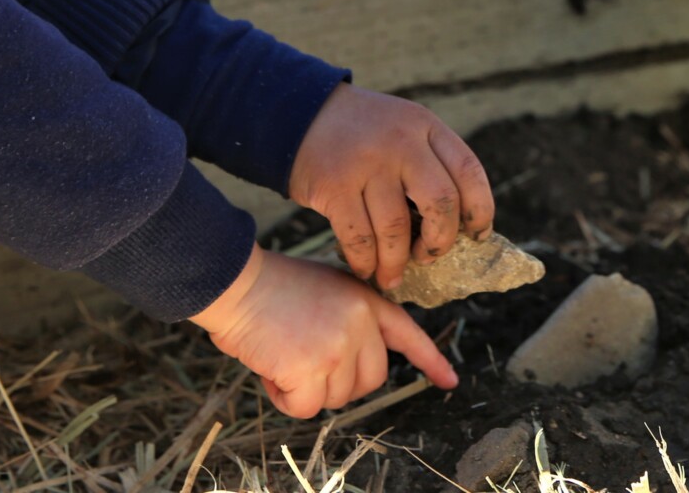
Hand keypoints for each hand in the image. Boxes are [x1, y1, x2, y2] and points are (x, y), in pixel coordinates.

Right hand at [190, 247, 458, 417]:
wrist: (238, 281)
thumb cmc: (271, 286)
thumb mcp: (327, 288)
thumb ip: (350, 317)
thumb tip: (354, 363)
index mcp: (366, 300)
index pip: (407, 334)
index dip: (429, 360)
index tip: (449, 381)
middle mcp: (360, 323)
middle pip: (371, 380)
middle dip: (340, 382)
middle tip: (306, 362)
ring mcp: (340, 345)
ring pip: (336, 397)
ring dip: (306, 388)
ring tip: (282, 353)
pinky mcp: (313, 367)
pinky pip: (306, 407)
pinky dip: (286, 398)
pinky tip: (271, 369)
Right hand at [288, 84, 495, 290]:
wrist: (297, 111)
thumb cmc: (360, 132)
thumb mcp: (402, 128)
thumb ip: (429, 162)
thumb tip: (455, 226)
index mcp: (425, 126)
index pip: (469, 172)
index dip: (480, 210)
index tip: (477, 235)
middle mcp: (401, 142)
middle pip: (441, 203)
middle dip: (440, 241)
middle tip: (428, 257)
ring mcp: (367, 162)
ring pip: (397, 228)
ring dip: (397, 262)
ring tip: (392, 275)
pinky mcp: (335, 184)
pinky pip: (359, 237)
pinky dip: (365, 262)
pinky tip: (366, 269)